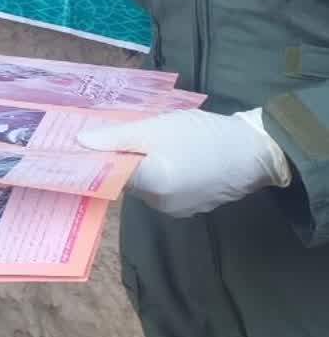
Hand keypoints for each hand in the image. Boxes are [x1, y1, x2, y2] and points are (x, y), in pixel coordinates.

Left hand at [79, 108, 292, 216]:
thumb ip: (116, 138)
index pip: (109, 175)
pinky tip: (177, 155)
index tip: (85, 145)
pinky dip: (166, 173)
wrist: (256, 151)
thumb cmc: (202, 136)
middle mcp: (159, 204)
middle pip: (128, 179)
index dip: (97, 159)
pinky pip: (168, 188)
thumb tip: (80, 143)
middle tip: (129, 133)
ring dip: (147, 165)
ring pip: (148, 183)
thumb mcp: (155, 128)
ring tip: (158, 141)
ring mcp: (178, 208)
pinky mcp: (194, 206)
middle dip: (126, 158)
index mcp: (149, 185)